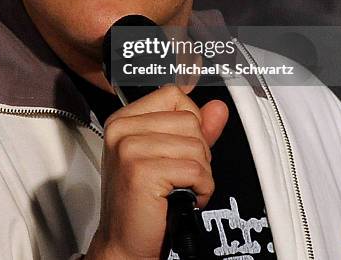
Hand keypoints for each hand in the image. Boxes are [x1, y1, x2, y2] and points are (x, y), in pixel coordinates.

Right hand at [85, 85, 228, 259]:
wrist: (125, 244)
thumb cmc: (143, 202)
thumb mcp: (169, 156)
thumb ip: (196, 129)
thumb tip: (218, 108)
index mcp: (124, 119)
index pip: (174, 96)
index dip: (189, 121)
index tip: (180, 146)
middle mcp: (122, 129)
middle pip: (189, 120)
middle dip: (198, 151)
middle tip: (179, 174)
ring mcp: (129, 148)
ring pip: (196, 145)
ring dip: (200, 173)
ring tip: (180, 187)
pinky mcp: (141, 171)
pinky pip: (195, 170)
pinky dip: (200, 188)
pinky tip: (183, 197)